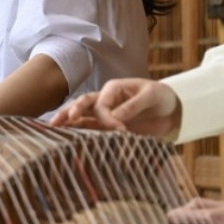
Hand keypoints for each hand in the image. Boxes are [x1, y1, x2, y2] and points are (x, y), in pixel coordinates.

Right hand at [49, 78, 179, 136]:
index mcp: (114, 88)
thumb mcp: (151, 96)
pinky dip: (77, 130)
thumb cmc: (161, 97)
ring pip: (81, 115)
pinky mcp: (107, 126)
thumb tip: (115, 117)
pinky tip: (65, 136)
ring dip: (67, 120)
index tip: (121, 130)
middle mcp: (106, 99)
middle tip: (61, 121)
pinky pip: (90, 127)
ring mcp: (105, 113)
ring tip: (52, 126)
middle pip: (83, 103)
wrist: (171, 110)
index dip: (108, 118)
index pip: (102, 104)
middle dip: (71, 111)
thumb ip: (133, 105)